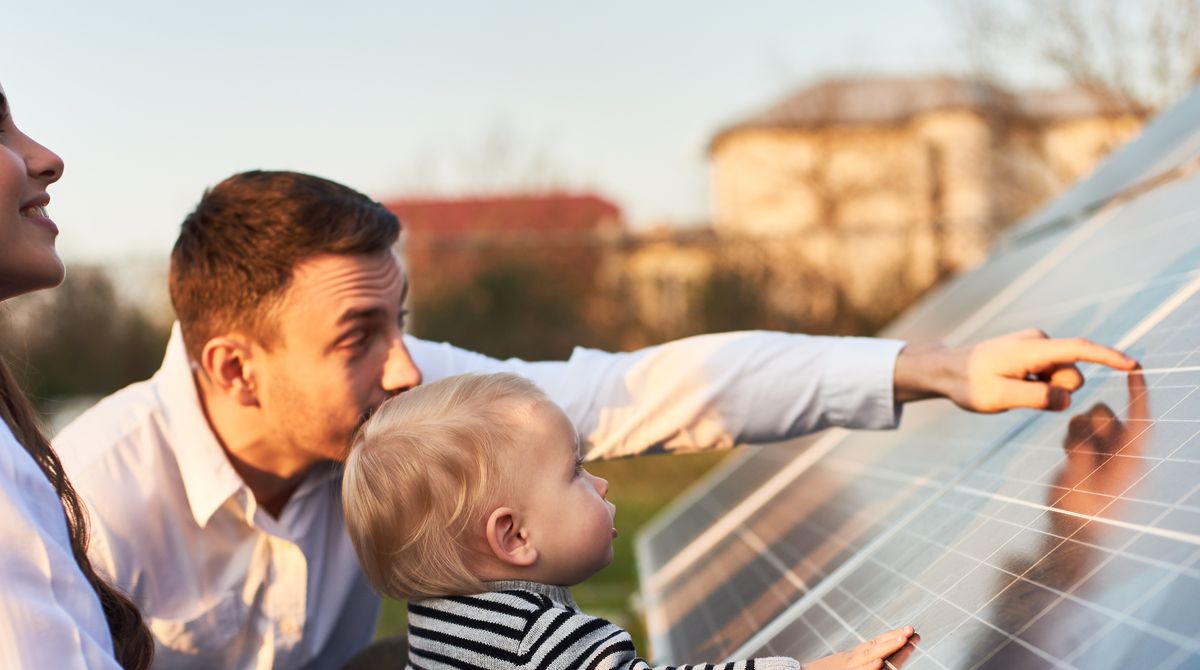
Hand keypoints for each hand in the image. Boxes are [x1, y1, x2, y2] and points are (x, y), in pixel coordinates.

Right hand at [801, 627, 914, 669]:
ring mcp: (847, 668)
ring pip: (869, 657)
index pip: (876, 643)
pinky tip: (879, 663)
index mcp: (854, 656)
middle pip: (875, 647)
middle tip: (912, 631)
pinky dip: (868, 668)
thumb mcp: (845, 664)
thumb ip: (862, 660)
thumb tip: (883, 658)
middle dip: (895, 640)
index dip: (893, 636)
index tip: (912, 631)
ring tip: (902, 640)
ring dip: (886, 648)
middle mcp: (851, 660)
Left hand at [894, 329, 1138, 412]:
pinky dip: (1039, 387)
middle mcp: (1039, 342)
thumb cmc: (969, 384)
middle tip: (1018, 394)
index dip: (1108, 358)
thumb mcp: (998, 398)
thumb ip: (1035, 398)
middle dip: (1057, 392)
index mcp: (1031, 349)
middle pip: (1072, 375)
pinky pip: (1051, 377)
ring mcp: (1037, 346)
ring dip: (1045, 390)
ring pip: (1062, 379)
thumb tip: (1067, 398)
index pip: (1079, 350)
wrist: (947, 369)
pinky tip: (1013, 384)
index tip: (1133, 365)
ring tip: (1011, 388)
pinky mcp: (1034, 354)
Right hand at [1054, 369, 1148, 516]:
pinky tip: (1069, 458)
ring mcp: (1105, 454)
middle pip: (1106, 415)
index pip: (1140, 420)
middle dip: (1089, 422)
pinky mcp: (1090, 456)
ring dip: (1077, 430)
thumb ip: (1083, 456)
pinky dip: (1071, 439)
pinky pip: (1079, 432)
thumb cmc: (1083, 514)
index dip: (1139, 393)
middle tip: (1077, 446)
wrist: (1075, 534)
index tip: (1135, 368)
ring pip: (1089, 420)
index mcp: (1130, 460)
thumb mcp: (1080, 484)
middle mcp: (1121, 452)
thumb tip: (1083, 434)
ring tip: (1071, 456)